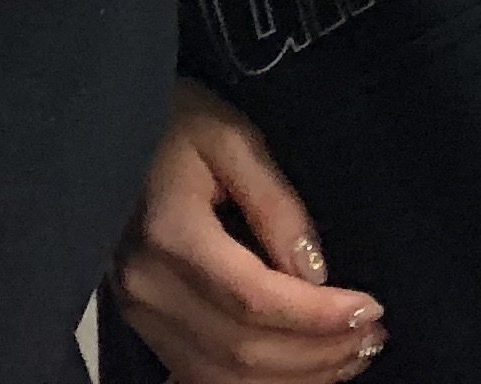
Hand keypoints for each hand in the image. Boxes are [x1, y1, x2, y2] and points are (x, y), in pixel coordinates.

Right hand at [111, 78, 387, 381]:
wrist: (107, 131)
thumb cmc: (176, 122)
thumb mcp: (232, 137)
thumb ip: (275, 203)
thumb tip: (314, 272)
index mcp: (171, 234)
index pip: (254, 298)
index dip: (317, 316)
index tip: (369, 309)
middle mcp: (149, 286)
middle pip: (243, 349)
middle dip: (318, 354)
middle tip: (372, 336)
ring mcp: (140, 312)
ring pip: (223, 377)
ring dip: (295, 378)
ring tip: (350, 356)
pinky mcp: (143, 324)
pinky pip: (201, 376)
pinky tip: (301, 369)